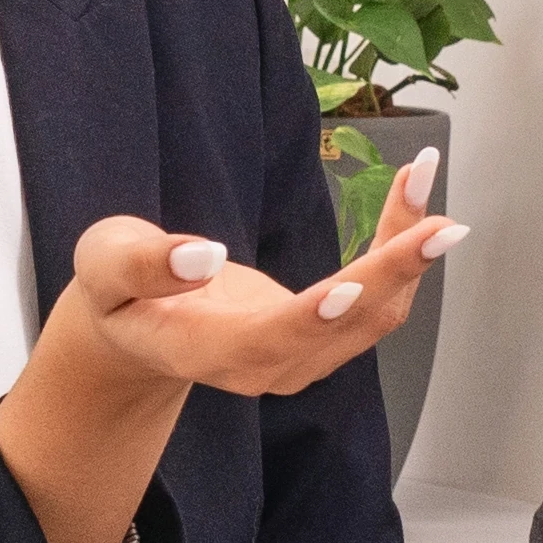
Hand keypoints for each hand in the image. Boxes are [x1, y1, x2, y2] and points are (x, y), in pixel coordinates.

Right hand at [0, 149, 464, 542]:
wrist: (136, 334)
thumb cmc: (117, 295)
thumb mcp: (105, 268)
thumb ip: (144, 264)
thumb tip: (201, 253)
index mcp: (209, 351)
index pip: (272, 339)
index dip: (318, 315)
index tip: (356, 280)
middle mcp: (267, 364)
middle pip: (347, 327)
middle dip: (394, 269)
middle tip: (437, 216)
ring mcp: (300, 355)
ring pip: (374, 313)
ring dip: (407, 250)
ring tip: (424, 178)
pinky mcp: (320, 333)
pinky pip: (375, 297)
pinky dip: (399, 248)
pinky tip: (412, 198)